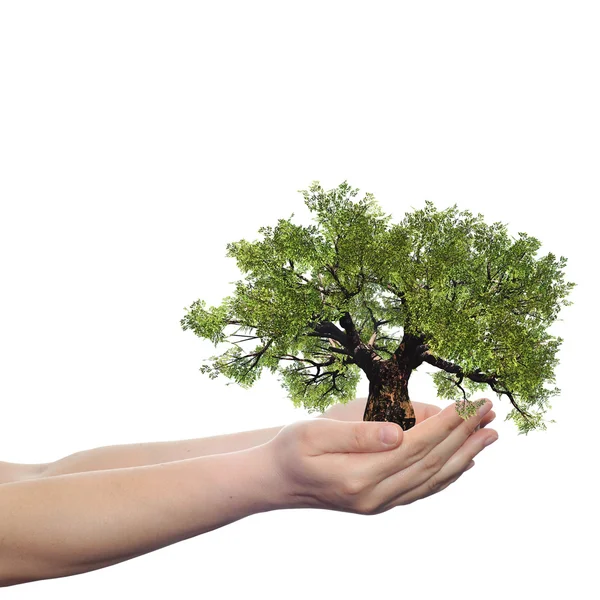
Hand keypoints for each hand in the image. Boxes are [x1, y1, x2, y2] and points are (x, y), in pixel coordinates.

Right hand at [268, 399, 497, 514]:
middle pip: (433, 463)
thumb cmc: (291, 449)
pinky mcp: (380, 503)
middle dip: (465, 434)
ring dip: (465, 455)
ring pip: (433, 479)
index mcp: (360, 476)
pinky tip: (464, 463)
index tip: (470, 402)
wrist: (276, 481)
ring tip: (489, 434)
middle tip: (490, 411)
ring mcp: (380, 504)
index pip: (417, 446)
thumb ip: (357, 435)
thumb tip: (399, 432)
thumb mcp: (314, 433)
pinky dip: (448, 474)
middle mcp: (376, 497)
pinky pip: (423, 489)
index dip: (447, 423)